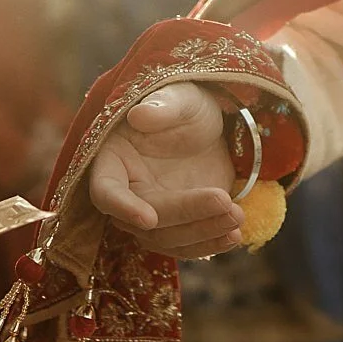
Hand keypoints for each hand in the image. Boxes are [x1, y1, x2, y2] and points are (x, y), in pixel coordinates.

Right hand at [87, 82, 244, 258]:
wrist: (210, 125)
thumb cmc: (187, 104)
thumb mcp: (180, 97)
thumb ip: (162, 106)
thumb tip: (140, 114)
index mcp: (113, 159)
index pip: (105, 190)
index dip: (122, 206)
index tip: (148, 218)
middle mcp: (127, 192)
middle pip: (145, 221)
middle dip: (186, 214)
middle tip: (225, 202)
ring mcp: (152, 211)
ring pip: (167, 239)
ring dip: (202, 234)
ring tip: (236, 216)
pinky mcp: (179, 223)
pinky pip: (187, 245)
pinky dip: (210, 244)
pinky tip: (234, 236)